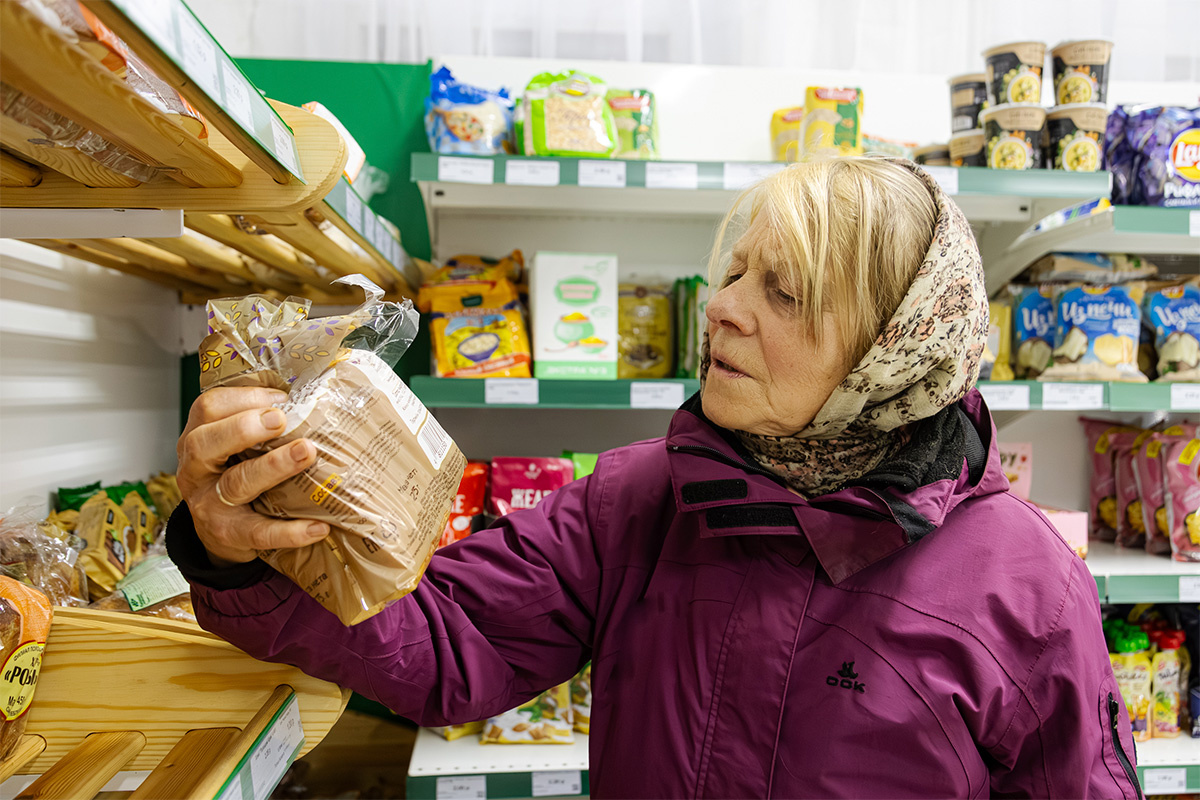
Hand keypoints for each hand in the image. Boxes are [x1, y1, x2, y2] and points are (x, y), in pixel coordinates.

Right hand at [177, 387, 328, 567]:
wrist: (221, 533)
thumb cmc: (237, 474)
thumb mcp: (238, 446)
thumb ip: (262, 421)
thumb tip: (314, 397)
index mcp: (199, 437)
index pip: (208, 408)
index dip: (243, 399)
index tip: (281, 398)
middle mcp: (197, 469)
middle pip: (206, 443)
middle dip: (242, 428)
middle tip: (280, 420)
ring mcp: (209, 505)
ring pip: (235, 483)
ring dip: (273, 466)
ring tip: (307, 452)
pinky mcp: (229, 536)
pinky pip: (259, 533)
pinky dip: (289, 531)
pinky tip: (318, 526)